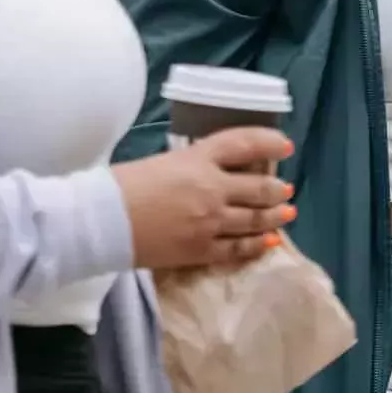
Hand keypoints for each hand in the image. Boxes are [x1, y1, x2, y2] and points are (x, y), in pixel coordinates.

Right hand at [111, 128, 296, 270]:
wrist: (104, 221)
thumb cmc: (123, 184)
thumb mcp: (163, 162)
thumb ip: (192, 166)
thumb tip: (210, 174)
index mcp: (198, 158)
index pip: (244, 144)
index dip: (269, 143)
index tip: (284, 146)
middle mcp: (212, 188)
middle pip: (258, 187)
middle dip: (277, 189)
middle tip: (286, 189)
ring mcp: (211, 221)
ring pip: (255, 219)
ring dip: (274, 215)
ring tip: (286, 213)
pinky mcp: (203, 249)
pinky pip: (240, 248)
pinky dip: (258, 244)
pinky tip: (270, 241)